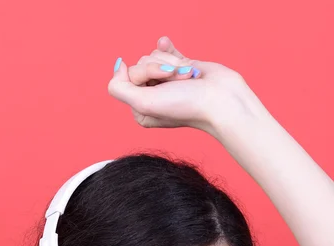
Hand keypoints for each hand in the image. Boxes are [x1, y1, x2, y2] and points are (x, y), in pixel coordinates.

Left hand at [107, 36, 250, 134]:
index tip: (161, 86)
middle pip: (141, 63)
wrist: (222, 100)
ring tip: (188, 78)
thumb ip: (120, 88)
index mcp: (139, 109)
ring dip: (173, 64)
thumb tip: (118, 66)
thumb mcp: (144, 103)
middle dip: (161, 68)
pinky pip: (166, 51)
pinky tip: (165, 42)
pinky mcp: (180, 68)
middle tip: (178, 83)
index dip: (146, 74)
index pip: (128, 76)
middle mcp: (150, 95)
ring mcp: (165, 81)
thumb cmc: (185, 106)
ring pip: (156, 55)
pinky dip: (168, 48)